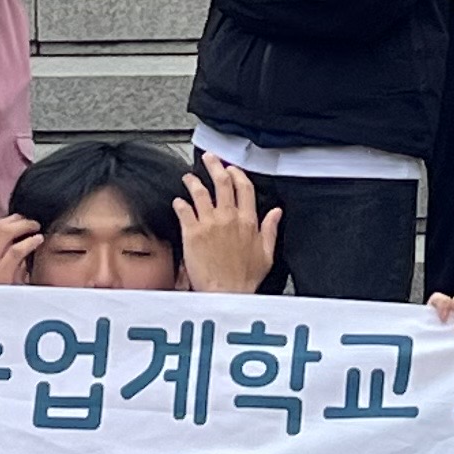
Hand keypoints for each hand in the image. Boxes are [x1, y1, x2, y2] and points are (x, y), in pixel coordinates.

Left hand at [177, 158, 281, 295]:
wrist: (226, 294)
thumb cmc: (245, 279)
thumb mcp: (267, 254)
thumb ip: (270, 229)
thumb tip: (276, 213)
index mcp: (248, 221)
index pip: (243, 187)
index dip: (236, 174)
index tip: (231, 169)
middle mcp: (228, 218)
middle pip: (221, 182)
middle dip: (214, 166)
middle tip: (209, 159)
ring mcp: (209, 223)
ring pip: (200, 192)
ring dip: (194, 181)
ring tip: (189, 177)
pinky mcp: (192, 233)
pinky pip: (183, 210)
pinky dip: (179, 202)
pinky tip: (178, 201)